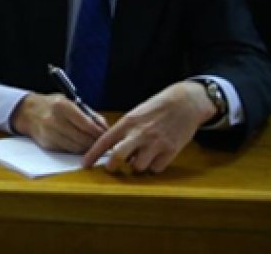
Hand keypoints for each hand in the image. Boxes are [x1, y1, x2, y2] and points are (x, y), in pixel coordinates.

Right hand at [10, 92, 107, 153]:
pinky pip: (68, 150)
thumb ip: (90, 115)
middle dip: (96, 143)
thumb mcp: (70, 102)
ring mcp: (49, 133)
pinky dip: (77, 149)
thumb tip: (106, 129)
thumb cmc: (53, 106)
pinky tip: (81, 146)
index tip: (107, 136)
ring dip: (88, 148)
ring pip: (76, 147)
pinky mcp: (47, 144)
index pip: (86, 124)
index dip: (99, 133)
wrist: (27, 112)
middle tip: (104, 144)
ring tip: (93, 145)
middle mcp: (54, 120)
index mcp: (62, 106)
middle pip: (82, 138)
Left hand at [82, 81, 216, 172]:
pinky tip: (154, 159)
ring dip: (136, 167)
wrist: (185, 103)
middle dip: (112, 167)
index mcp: (128, 122)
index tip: (85, 164)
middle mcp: (140, 134)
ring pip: (138, 167)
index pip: (105, 141)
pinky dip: (153, 167)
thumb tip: (113, 148)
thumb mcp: (136, 114)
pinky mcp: (171, 150)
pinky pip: (156, 168)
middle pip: (119, 157)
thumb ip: (124, 130)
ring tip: (139, 158)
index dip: (92, 154)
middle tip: (112, 168)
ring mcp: (156, 143)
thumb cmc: (157, 107)